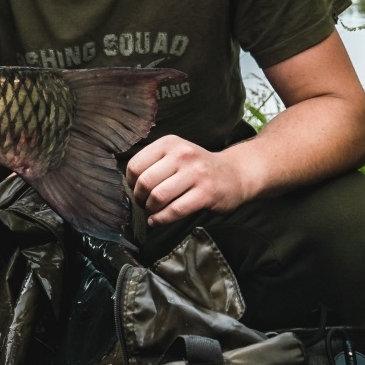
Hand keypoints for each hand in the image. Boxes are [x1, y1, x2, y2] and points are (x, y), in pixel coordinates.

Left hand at [126, 135, 252, 225]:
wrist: (235, 174)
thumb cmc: (198, 167)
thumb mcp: (176, 154)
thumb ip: (154, 163)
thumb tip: (128, 185)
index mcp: (169, 143)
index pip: (136, 164)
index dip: (131, 182)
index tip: (135, 191)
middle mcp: (182, 154)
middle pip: (146, 181)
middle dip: (139, 198)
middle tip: (143, 205)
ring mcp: (196, 173)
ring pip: (159, 196)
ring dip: (150, 209)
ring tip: (151, 213)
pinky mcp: (206, 192)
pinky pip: (175, 209)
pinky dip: (162, 219)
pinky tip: (157, 221)